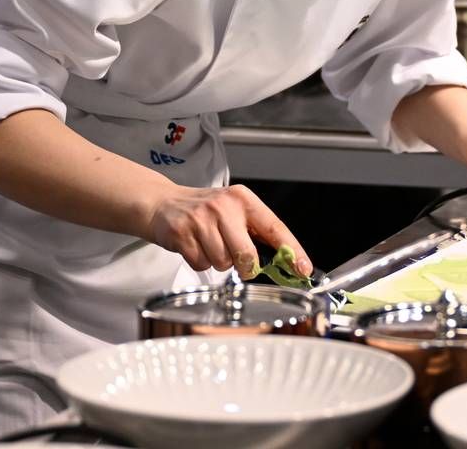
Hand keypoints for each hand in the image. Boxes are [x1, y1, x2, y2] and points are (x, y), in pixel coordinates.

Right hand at [147, 183, 310, 277]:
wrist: (164, 203)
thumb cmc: (206, 211)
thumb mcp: (234, 210)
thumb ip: (257, 231)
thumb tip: (285, 260)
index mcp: (243, 199)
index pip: (274, 228)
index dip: (291, 251)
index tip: (302, 268)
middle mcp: (224, 206)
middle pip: (247, 254)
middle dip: (245, 266)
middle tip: (238, 260)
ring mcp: (201, 220)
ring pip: (223, 263)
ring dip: (219, 261)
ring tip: (210, 244)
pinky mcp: (182, 234)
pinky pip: (202, 264)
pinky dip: (201, 262)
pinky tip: (196, 246)